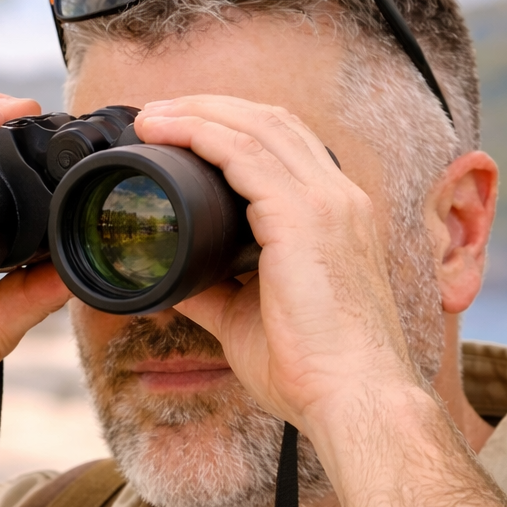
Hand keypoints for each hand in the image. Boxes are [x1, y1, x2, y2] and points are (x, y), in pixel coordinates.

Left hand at [134, 95, 421, 439]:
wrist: (352, 399)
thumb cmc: (312, 369)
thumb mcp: (247, 319)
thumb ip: (214, 291)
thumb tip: (174, 276)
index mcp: (336, 219)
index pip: (286, 147)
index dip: (235, 129)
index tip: (184, 133)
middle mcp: (338, 199)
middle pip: (272, 121)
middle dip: (213, 108)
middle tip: (159, 115)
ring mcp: (327, 203)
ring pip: (258, 126)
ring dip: (200, 113)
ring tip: (153, 117)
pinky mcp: (304, 218)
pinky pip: (244, 155)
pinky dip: (202, 135)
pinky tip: (168, 132)